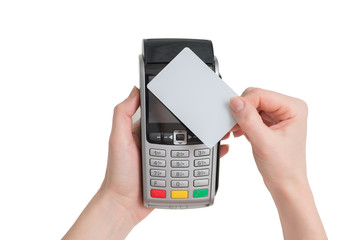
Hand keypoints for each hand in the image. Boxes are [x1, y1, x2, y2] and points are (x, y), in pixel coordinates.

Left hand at [63, 86, 229, 239]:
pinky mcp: (175, 171)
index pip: (164, 114)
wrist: (124, 205)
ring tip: (222, 132)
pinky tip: (216, 152)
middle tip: (216, 117)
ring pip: (190, 145)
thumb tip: (135, 90)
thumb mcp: (118, 139)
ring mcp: (167, 157)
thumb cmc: (118, 173)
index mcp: (145, 132)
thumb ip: (123, 114)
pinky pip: (192, 162)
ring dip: (206, 139)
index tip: (193, 99)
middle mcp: (157, 142)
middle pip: (182, 129)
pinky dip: (204, 157)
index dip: (178, 107)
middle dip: (199, 123)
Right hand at [230, 87, 307, 189]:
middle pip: (255, 98)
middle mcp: (288, 108)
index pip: (261, 94)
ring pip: (251, 106)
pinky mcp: (271, 123)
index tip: (232, 116)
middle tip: (233, 126)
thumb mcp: (263, 142)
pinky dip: (243, 122)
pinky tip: (240, 133)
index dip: (244, 104)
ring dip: (241, 117)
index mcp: (294, 108)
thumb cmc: (283, 168)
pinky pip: (251, 115)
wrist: (286, 186)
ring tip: (235, 131)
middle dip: (242, 111)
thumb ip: (248, 119)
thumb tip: (236, 102)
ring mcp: (279, 115)